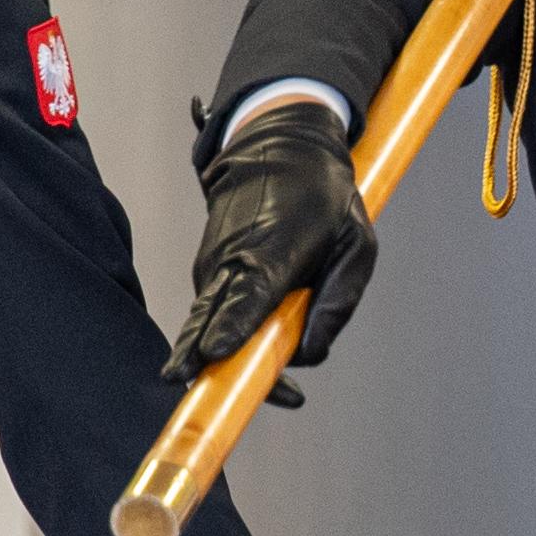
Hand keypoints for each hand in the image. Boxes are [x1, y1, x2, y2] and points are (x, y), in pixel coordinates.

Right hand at [168, 101, 373, 393]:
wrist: (279, 147)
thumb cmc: (325, 197)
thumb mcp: (356, 243)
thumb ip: (339, 300)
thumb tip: (309, 355)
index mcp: (273, 252)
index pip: (247, 296)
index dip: (231, 327)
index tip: (213, 352)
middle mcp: (232, 260)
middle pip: (206, 318)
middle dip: (196, 355)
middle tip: (179, 383)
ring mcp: (212, 265)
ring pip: (204, 322)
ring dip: (219, 356)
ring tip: (260, 387)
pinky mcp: (207, 270)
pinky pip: (212, 313)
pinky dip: (224, 335)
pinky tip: (253, 354)